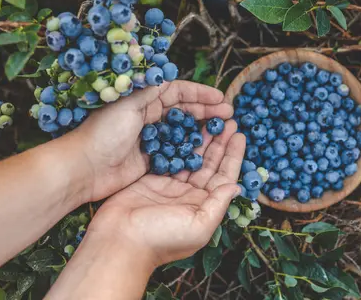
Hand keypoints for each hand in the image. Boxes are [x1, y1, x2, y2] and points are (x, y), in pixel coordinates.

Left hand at [67, 80, 233, 202]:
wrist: (84, 169)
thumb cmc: (103, 134)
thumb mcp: (128, 104)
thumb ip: (150, 91)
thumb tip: (168, 77)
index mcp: (142, 100)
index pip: (177, 92)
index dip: (200, 94)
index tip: (220, 98)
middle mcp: (148, 117)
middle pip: (184, 111)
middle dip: (207, 112)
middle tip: (229, 116)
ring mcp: (151, 139)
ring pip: (183, 131)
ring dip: (203, 130)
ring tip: (223, 131)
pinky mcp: (151, 160)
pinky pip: (176, 152)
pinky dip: (191, 150)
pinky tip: (207, 151)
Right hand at [84, 120, 244, 265]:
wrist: (120, 241)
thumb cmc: (161, 238)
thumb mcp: (198, 226)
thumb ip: (218, 205)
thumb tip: (236, 187)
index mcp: (204, 207)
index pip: (224, 177)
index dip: (233, 156)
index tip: (240, 135)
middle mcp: (190, 195)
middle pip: (209, 164)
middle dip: (219, 143)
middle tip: (228, 121)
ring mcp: (170, 186)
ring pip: (191, 157)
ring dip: (201, 140)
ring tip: (211, 120)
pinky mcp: (151, 179)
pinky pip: (170, 157)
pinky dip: (178, 142)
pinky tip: (185, 126)